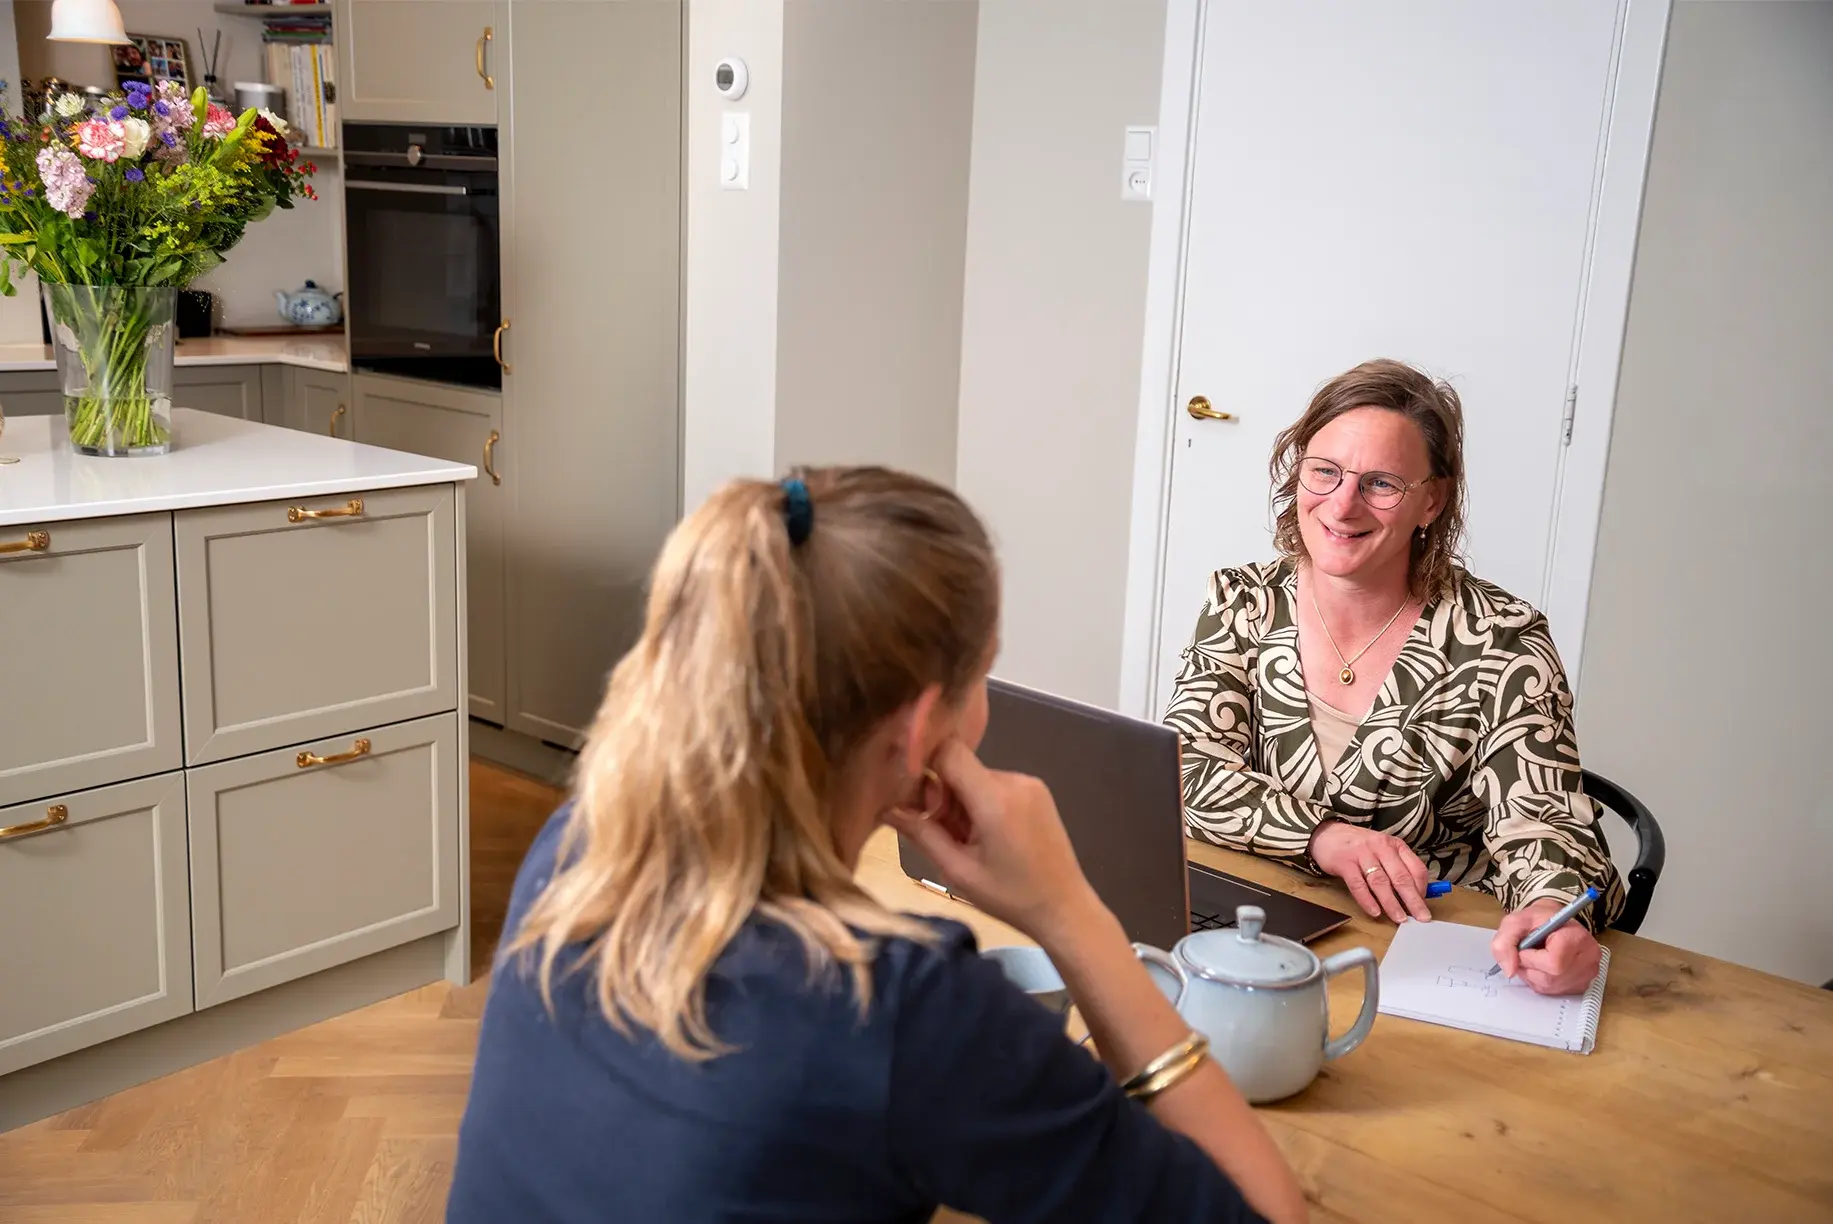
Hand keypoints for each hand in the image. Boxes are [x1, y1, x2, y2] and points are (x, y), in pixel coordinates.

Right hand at [884, 739, 1102, 942]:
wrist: (1065, 909)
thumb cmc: (1010, 898)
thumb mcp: (958, 871)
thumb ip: (921, 834)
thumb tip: (885, 807)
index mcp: (996, 799)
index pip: (949, 752)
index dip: (925, 766)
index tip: (913, 797)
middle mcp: (1015, 780)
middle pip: (961, 767)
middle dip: (942, 794)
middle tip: (941, 833)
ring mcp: (1030, 783)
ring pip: (976, 776)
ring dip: (962, 801)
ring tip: (967, 842)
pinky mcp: (1037, 791)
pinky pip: (995, 785)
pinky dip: (981, 803)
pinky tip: (987, 837)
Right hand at [1308, 819, 1432, 922]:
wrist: (1327, 834)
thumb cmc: (1359, 846)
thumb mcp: (1383, 850)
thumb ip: (1397, 868)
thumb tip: (1413, 896)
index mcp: (1394, 845)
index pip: (1416, 868)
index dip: (1422, 889)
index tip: (1423, 905)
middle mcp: (1380, 847)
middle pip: (1401, 877)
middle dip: (1413, 900)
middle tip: (1421, 918)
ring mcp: (1362, 854)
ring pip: (1380, 882)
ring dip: (1391, 903)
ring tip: (1399, 918)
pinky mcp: (1344, 862)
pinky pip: (1358, 884)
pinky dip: (1367, 900)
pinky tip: (1374, 911)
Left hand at [1490, 898, 1602, 995]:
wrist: (1555, 923)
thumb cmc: (1538, 920)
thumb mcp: (1515, 922)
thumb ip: (1505, 943)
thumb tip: (1509, 971)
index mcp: (1577, 937)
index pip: (1553, 962)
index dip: (1530, 958)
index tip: (1525, 948)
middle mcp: (1589, 958)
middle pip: (1550, 977)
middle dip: (1529, 967)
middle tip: (1526, 953)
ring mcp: (1587, 974)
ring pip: (1550, 987)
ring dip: (1532, 975)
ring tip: (1533, 959)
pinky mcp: (1582, 984)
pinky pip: (1554, 992)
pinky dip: (1540, 982)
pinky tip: (1541, 968)